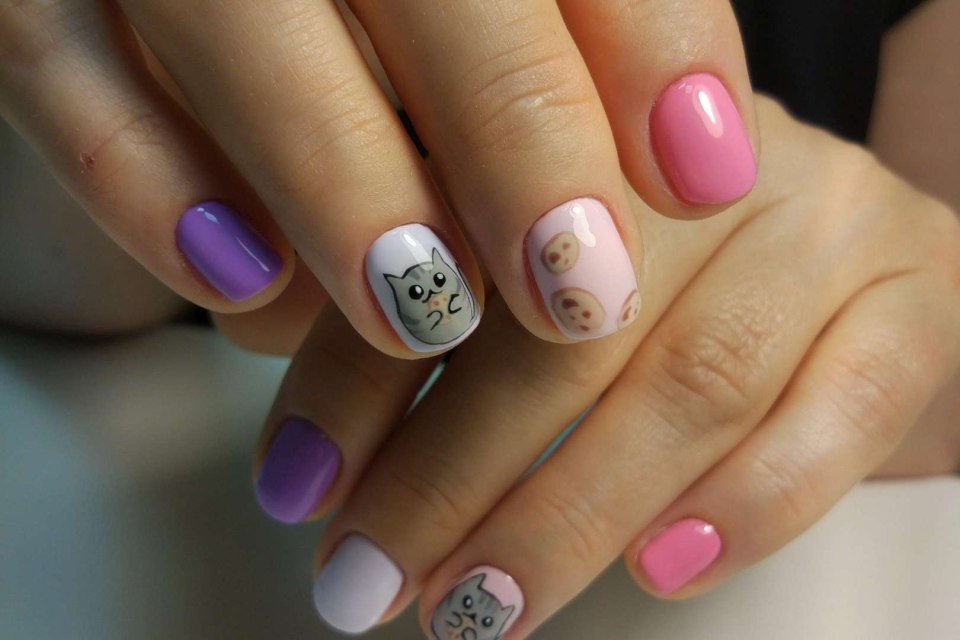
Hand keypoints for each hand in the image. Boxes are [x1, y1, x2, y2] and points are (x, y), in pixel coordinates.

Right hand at [1, 0, 757, 356]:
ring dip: (336, 180)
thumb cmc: (403, 21)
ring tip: (423, 310)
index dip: (646, 41)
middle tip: (578, 291)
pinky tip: (246, 287)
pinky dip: (149, 188)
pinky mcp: (33, 8)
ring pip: (229, 20)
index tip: (706, 178)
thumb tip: (708, 168)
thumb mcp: (504, 7)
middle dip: (508, 133)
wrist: (247, 2)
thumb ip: (606, 41)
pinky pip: (61, 82)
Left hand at [251, 96, 959, 635]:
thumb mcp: (538, 275)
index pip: (447, 252)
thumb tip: (318, 467)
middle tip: (372, 578)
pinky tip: (659, 571)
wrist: (831, 248)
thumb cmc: (658, 269)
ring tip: (478, 608)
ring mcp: (824, 219)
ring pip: (692, 378)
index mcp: (583, 125)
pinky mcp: (916, 292)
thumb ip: (444, 335)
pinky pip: (843, 408)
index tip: (299, 488)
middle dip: (451, 474)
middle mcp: (703, 160)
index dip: (358, 376)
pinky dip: (748, 503)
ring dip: (571, 514)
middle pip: (565, 325)